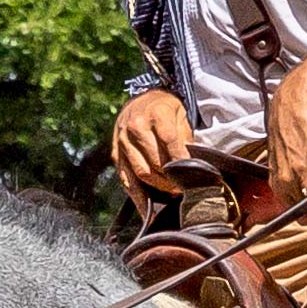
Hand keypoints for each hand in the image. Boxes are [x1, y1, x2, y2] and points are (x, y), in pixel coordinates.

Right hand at [107, 86, 196, 202]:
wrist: (140, 100)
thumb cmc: (164, 109)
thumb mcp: (180, 115)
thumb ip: (184, 137)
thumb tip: (190, 164)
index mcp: (156, 115)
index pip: (170, 142)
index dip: (181, 161)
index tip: (191, 175)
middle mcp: (135, 127)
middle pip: (154, 161)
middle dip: (170, 179)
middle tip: (183, 189)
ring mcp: (122, 141)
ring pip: (140, 172)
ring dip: (156, 187)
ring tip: (170, 193)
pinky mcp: (115, 153)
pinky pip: (125, 177)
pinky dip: (136, 194)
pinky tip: (146, 207)